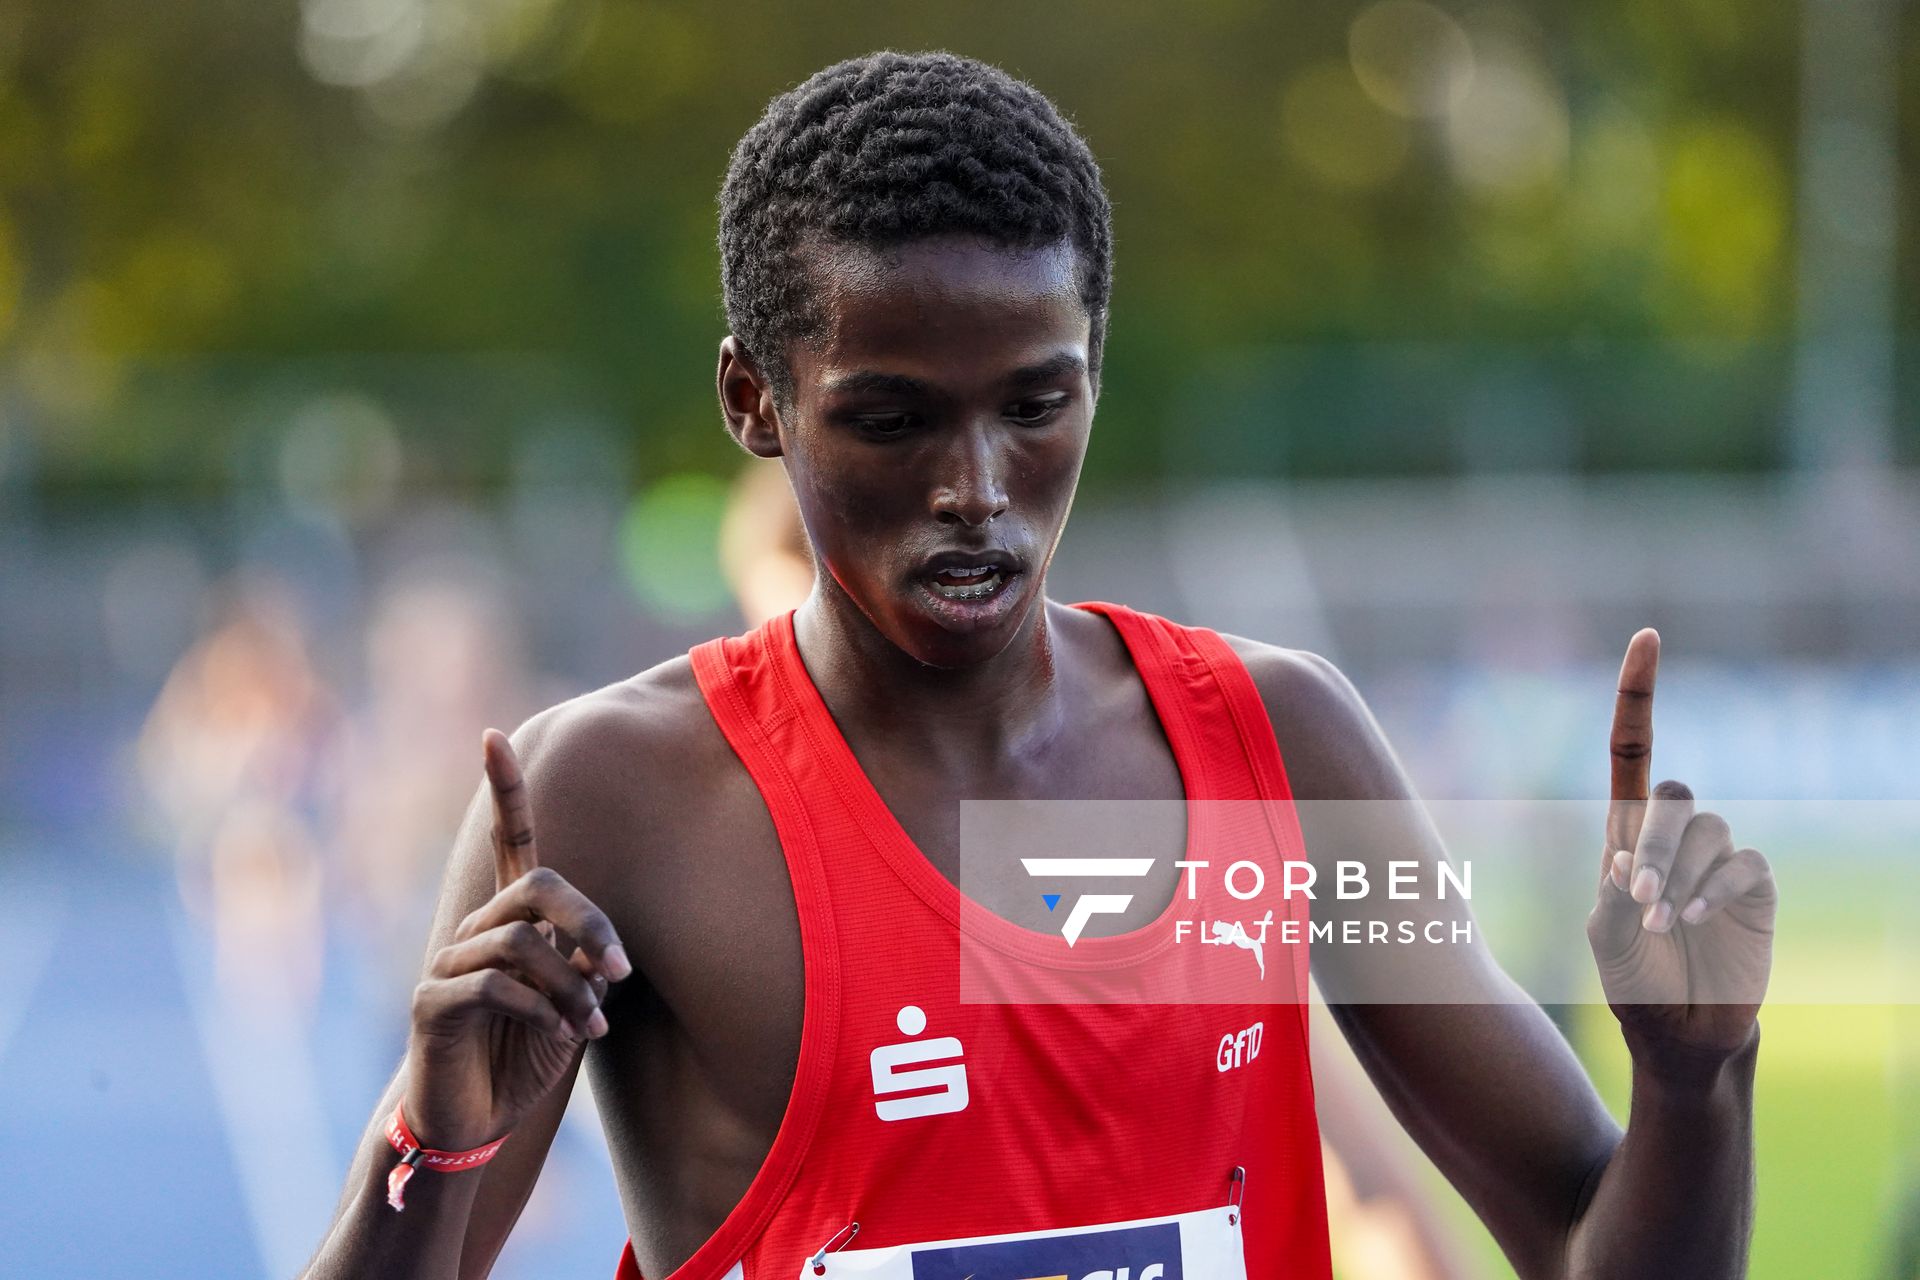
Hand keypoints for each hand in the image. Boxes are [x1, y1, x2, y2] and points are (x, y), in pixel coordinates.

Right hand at [404, 729, 631, 1149]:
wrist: (478, 1121)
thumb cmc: (526, 1054)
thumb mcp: (572, 1005)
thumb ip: (582, 967)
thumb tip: (595, 953)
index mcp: (510, 920)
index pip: (508, 843)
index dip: (503, 791)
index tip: (493, 736)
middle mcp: (474, 929)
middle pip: (538, 887)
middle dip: (589, 923)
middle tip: (619, 972)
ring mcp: (447, 962)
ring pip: (520, 942)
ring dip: (570, 988)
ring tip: (590, 1026)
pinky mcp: (431, 1002)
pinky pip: (493, 985)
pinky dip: (538, 1008)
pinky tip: (558, 1035)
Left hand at [1587, 629, 1775, 1061]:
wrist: (1679, 1033)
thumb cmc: (1633, 981)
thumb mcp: (1604, 938)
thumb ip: (1613, 897)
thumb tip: (1633, 862)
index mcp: (1625, 832)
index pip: (1633, 747)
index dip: (1640, 692)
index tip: (1648, 636)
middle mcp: (1673, 834)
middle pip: (1668, 793)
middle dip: (1653, 842)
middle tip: (1642, 897)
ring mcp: (1718, 857)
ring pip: (1705, 829)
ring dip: (1681, 875)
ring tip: (1665, 925)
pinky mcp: (1754, 886)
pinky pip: (1743, 863)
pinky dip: (1715, 890)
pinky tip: (1697, 922)